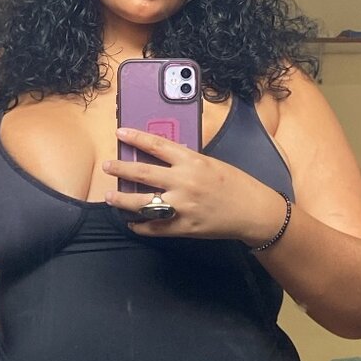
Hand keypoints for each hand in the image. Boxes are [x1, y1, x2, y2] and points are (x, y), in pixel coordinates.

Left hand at [103, 127, 287, 241]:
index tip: (120, 133)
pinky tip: (131, 223)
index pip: (157, 145)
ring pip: (143, 203)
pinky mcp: (184, 227)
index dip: (136, 138)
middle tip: (107, 166)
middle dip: (121, 168)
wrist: (253, 211)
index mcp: (192, 161)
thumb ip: (185, 161)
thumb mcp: (210, 163)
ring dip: (123, 200)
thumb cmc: (234, 184)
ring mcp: (183, 206)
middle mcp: (184, 182)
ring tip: (110, 197)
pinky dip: (140, 226)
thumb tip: (159, 159)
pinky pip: (155, 227)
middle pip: (143, 173)